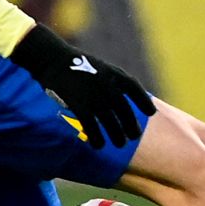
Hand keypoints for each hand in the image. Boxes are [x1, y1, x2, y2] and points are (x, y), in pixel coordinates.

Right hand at [9, 23, 155, 149]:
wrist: (53, 59)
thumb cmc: (77, 64)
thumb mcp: (101, 67)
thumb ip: (113, 82)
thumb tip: (123, 101)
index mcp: (114, 74)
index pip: (134, 88)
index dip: (144, 102)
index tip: (151, 113)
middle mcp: (107, 84)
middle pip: (124, 110)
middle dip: (131, 125)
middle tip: (134, 136)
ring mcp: (94, 95)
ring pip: (110, 121)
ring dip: (116, 135)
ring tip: (121, 144)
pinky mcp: (78, 104)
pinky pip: (91, 125)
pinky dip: (96, 137)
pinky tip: (99, 145)